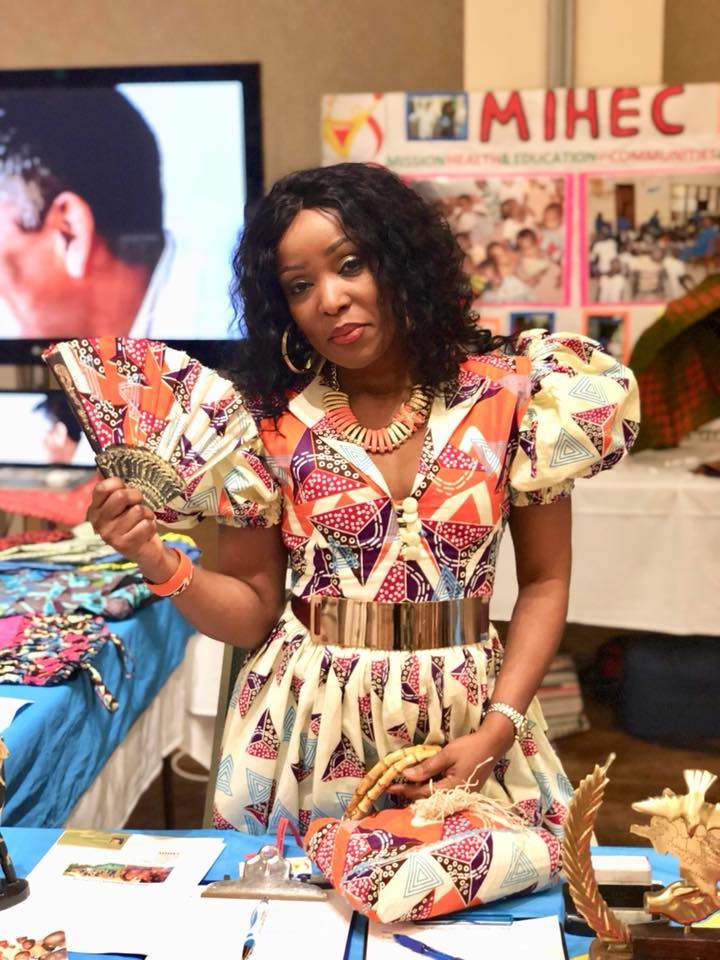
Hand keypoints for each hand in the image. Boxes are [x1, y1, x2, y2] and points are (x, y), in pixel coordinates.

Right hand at [87, 477, 172, 578]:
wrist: (145, 550)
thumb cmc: (133, 522)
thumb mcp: (123, 504)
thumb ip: (112, 487)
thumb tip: (100, 467)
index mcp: (95, 509)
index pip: (102, 487)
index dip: (119, 483)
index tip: (125, 487)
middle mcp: (98, 522)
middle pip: (121, 496)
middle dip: (136, 496)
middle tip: (139, 502)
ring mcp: (109, 535)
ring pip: (137, 511)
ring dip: (147, 514)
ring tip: (143, 520)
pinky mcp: (124, 545)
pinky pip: (146, 524)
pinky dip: (151, 526)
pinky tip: (145, 532)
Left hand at [386, 717, 514, 801]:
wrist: (493, 744)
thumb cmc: (470, 747)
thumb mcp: (447, 754)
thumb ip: (427, 767)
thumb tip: (406, 775)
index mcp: (452, 789)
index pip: (422, 793)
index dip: (405, 790)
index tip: (389, 786)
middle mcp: (456, 797)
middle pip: (428, 799)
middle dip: (410, 793)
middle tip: (392, 787)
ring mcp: (461, 796)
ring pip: (434, 797)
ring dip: (419, 792)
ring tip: (402, 786)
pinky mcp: (463, 791)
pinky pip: (442, 793)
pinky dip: (430, 788)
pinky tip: (421, 782)